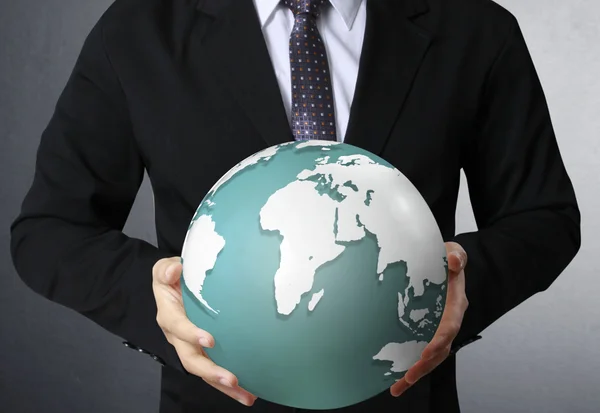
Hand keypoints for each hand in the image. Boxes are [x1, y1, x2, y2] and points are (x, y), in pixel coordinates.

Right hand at [152, 257, 256, 405]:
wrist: (175, 286)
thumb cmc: (173, 278)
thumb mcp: (164, 269)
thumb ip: (166, 270)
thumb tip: (175, 270)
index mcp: (169, 316)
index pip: (178, 327)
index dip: (192, 334)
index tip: (210, 340)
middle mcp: (179, 337)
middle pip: (191, 359)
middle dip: (211, 372)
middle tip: (231, 379)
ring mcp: (191, 347)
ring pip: (205, 371)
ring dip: (224, 385)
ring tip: (246, 395)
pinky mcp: (204, 353)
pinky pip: (215, 370)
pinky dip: (230, 385)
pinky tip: (250, 392)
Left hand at [390, 242, 468, 396]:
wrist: (443, 262)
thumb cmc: (446, 257)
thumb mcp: (453, 251)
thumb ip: (457, 255)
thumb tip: (456, 261)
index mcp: (456, 304)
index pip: (450, 325)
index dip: (440, 340)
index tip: (427, 351)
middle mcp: (449, 320)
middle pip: (441, 349)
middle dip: (426, 364)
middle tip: (408, 376)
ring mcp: (439, 328)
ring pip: (431, 356)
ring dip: (416, 371)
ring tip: (397, 386)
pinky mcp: (428, 331)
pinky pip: (421, 351)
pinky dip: (410, 366)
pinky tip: (395, 380)